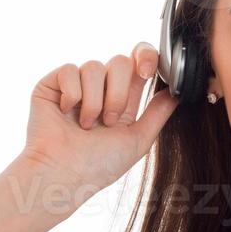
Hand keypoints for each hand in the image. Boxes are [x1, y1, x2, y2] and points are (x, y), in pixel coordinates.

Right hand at [22, 41, 179, 194]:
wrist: (64, 174)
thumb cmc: (98, 165)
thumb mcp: (138, 140)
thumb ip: (158, 113)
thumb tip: (177, 91)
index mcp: (122, 97)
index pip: (139, 61)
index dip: (146, 58)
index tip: (147, 73)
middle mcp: (100, 88)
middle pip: (120, 62)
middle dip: (118, 94)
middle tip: (109, 121)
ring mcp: (76, 84)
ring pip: (95, 67)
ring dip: (94, 101)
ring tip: (86, 126)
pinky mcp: (52, 84)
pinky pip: (69, 70)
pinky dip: (72, 95)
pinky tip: (66, 113)